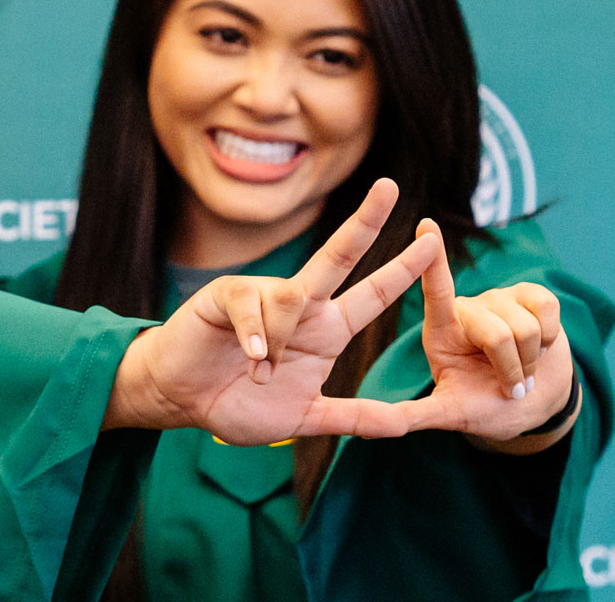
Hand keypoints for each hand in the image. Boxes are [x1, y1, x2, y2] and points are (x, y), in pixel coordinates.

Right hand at [106, 179, 441, 444]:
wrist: (179, 400)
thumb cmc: (239, 402)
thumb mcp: (306, 419)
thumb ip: (353, 418)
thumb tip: (405, 426)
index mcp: (326, 330)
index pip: (373, 294)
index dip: (403, 270)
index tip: (435, 242)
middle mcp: (300, 304)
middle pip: (339, 256)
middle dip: (365, 222)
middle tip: (390, 188)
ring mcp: (262, 295)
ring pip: (292, 296)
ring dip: (280, 339)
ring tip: (260, 373)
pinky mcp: (226, 294)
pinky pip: (250, 305)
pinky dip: (254, 334)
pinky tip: (252, 358)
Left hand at [394, 219, 577, 450]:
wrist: (533, 405)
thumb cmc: (484, 407)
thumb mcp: (448, 413)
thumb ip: (413, 417)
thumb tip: (366, 432)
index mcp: (442, 329)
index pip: (436, 291)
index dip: (432, 260)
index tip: (425, 226)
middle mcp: (469, 306)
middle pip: (498, 333)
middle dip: (511, 371)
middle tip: (509, 386)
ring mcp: (502, 298)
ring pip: (527, 329)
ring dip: (531, 362)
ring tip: (520, 371)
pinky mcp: (535, 295)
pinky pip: (548, 312)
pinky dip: (551, 340)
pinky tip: (541, 348)